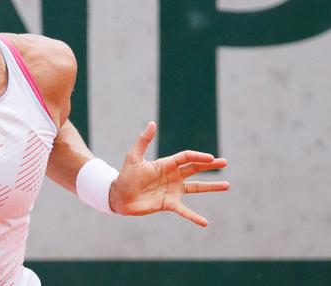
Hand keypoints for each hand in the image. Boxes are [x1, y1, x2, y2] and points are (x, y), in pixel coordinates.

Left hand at [109, 121, 229, 226]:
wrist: (119, 196)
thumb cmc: (126, 176)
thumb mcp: (133, 157)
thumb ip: (143, 141)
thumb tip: (152, 123)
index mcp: (166, 164)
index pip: (187, 158)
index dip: (199, 157)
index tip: (211, 158)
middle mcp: (173, 176)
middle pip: (195, 169)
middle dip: (209, 165)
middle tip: (224, 162)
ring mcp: (173, 190)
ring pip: (196, 188)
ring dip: (211, 187)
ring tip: (227, 185)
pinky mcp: (169, 204)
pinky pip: (185, 211)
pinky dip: (194, 217)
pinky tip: (205, 222)